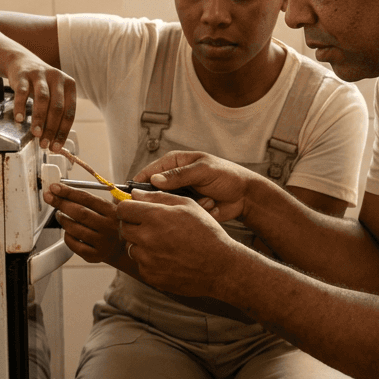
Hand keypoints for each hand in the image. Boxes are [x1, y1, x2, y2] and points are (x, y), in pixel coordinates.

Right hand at [7, 55, 75, 150]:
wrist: (23, 62)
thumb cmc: (42, 85)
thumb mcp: (54, 94)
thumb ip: (56, 113)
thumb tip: (54, 141)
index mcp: (69, 85)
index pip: (69, 112)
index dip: (63, 131)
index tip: (56, 146)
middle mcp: (57, 78)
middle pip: (57, 107)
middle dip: (51, 128)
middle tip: (44, 144)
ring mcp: (40, 75)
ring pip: (42, 99)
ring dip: (39, 119)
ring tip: (35, 134)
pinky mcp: (23, 75)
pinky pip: (22, 92)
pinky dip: (21, 107)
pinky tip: (20, 119)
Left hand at [44, 183, 123, 263]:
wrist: (119, 247)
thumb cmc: (107, 224)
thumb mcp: (105, 209)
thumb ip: (86, 200)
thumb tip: (59, 190)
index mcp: (112, 211)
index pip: (87, 198)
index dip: (68, 192)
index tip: (54, 187)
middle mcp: (109, 227)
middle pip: (80, 213)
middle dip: (61, 203)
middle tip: (50, 198)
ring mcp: (102, 242)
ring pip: (74, 229)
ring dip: (62, 220)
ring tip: (59, 215)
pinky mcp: (95, 256)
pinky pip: (73, 244)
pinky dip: (66, 235)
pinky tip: (68, 231)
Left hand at [115, 190, 247, 298]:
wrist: (220, 267)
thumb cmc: (207, 233)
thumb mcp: (188, 206)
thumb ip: (158, 197)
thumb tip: (135, 194)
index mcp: (155, 217)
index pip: (123, 209)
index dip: (128, 207)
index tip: (136, 210)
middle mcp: (147, 239)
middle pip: (124, 228)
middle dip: (134, 225)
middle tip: (152, 227)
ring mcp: (147, 260)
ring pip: (132, 247)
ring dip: (142, 244)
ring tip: (164, 244)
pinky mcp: (150, 276)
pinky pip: (141, 264)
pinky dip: (150, 261)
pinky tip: (168, 258)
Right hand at [132, 151, 260, 222]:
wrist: (245, 195)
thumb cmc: (227, 176)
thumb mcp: (204, 171)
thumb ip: (180, 175)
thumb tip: (154, 180)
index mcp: (174, 163)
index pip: (149, 172)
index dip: (138, 184)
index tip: (132, 197)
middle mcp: (174, 179)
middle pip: (154, 192)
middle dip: (168, 199)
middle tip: (182, 201)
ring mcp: (180, 195)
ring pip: (169, 206)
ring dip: (187, 205)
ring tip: (207, 200)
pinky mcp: (187, 208)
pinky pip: (181, 214)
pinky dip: (197, 211)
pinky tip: (211, 205)